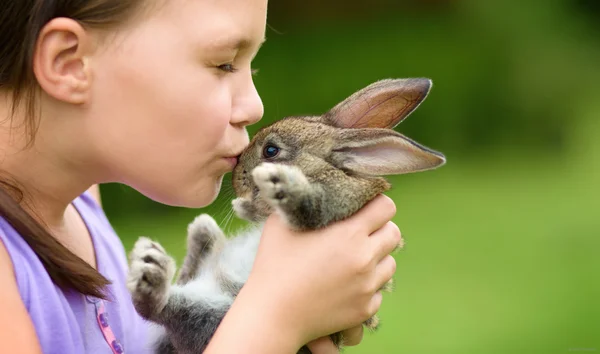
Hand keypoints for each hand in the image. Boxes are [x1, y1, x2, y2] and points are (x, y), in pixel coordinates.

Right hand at [244, 194, 401, 348]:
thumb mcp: (281, 221)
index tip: (362, 208)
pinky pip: (379, 291)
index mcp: (349, 233)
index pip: (385, 207)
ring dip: (376, 258)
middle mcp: (365, 258)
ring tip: (353, 260)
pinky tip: (346, 285)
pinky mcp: (365, 309)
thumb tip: (309, 184)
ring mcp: (367, 286)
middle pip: (394, 233)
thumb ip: (301, 200)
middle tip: (359, 233)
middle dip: (379, 229)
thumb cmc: (273, 265)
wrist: (272, 315)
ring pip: (390, 263)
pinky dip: (367, 286)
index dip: (375, 204)